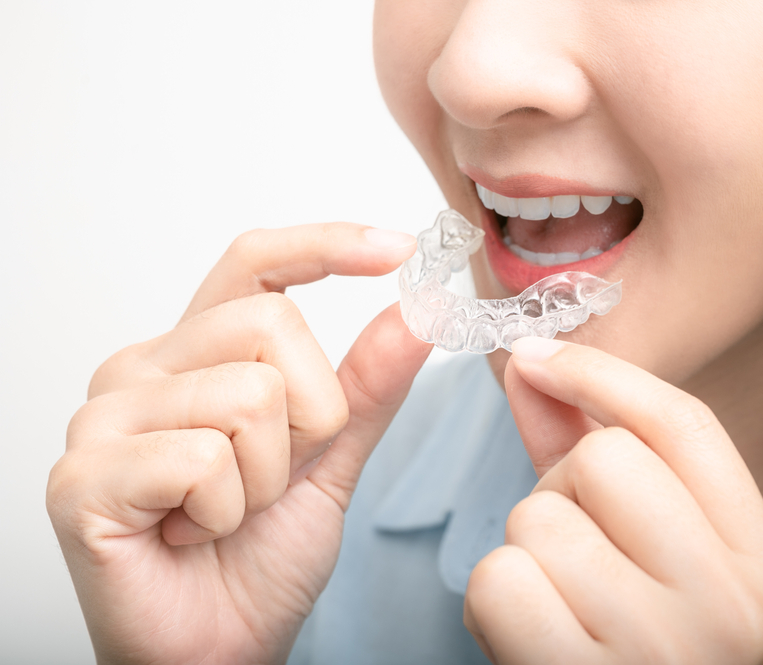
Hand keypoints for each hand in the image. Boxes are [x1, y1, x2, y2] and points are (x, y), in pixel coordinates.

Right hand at [47, 223, 431, 663]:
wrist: (220, 648)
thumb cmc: (260, 557)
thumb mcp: (332, 459)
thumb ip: (367, 385)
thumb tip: (415, 310)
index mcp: (195, 354)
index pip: (256, 264)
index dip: (325, 245)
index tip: (398, 248)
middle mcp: (141, 370)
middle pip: (271, 324)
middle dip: (311, 418)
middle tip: (274, 478)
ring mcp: (103, 419)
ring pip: (247, 396)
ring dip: (268, 477)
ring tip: (228, 514)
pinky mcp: (83, 478)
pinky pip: (201, 459)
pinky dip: (225, 511)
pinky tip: (192, 536)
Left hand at [463, 338, 762, 663]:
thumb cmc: (627, 648)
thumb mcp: (642, 552)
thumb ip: (593, 450)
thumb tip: (532, 363)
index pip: (687, 426)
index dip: (604, 377)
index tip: (538, 356)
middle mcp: (734, 609)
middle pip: (605, 461)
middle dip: (561, 489)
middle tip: (572, 547)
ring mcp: (664, 652)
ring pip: (539, 518)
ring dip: (525, 554)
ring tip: (555, 605)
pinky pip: (498, 581)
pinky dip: (492, 606)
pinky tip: (526, 641)